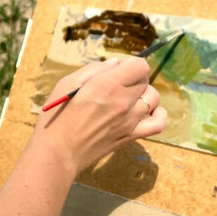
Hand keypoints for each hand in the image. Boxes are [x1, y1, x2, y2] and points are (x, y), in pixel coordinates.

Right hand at [33, 57, 168, 176]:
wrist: (58, 152)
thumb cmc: (57, 116)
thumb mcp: (67, 83)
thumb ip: (93, 70)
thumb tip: (115, 65)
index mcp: (107, 85)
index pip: (139, 65)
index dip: (129, 64)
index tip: (116, 70)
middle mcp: (124, 102)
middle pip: (145, 79)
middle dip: (132, 76)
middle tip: (115, 83)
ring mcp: (130, 121)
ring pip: (153, 97)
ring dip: (143, 93)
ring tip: (127, 96)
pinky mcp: (131, 136)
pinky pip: (158, 124)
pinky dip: (159, 115)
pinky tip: (149, 111)